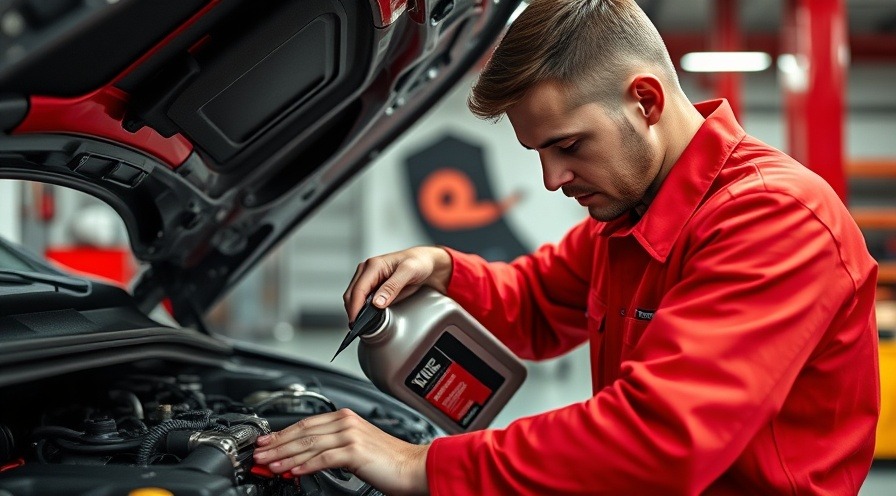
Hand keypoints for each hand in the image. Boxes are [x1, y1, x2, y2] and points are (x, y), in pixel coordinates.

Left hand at [253, 408, 429, 495]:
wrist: (412, 467)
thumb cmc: (388, 460)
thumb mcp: (355, 448)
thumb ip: (331, 448)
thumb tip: (304, 457)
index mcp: (345, 418)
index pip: (306, 424)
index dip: (282, 433)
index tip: (266, 442)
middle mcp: (346, 423)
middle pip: (303, 432)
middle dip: (277, 444)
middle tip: (259, 453)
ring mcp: (350, 436)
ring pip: (309, 445)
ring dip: (286, 456)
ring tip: (270, 464)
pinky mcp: (355, 451)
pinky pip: (323, 458)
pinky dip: (305, 465)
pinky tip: (293, 471)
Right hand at [344, 246, 451, 322]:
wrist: (426, 262)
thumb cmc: (419, 263)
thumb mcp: (408, 272)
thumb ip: (392, 287)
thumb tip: (377, 302)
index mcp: (374, 265)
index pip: (358, 289)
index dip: (355, 307)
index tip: (356, 321)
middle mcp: (368, 270)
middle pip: (351, 294)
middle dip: (352, 310)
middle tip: (358, 327)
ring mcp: (369, 277)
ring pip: (354, 296)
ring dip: (355, 309)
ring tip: (361, 323)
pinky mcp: (373, 284)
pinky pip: (362, 297)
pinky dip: (361, 307)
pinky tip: (366, 315)